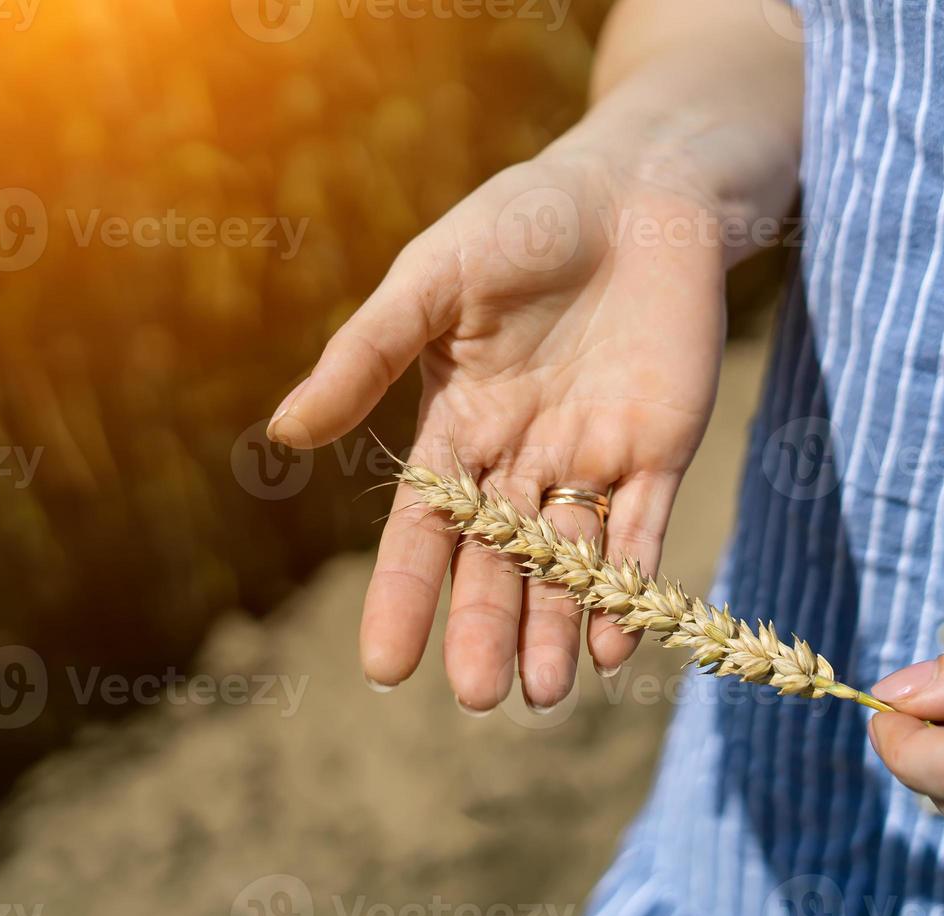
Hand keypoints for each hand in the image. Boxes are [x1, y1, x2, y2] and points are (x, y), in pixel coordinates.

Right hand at [266, 144, 729, 712]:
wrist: (642, 189)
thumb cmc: (527, 220)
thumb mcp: (432, 281)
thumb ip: (367, 356)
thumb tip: (285, 434)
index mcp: (458, 424)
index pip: (425, 526)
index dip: (406, 593)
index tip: (386, 668)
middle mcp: (522, 457)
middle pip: (499, 560)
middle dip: (489, 626)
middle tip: (481, 698)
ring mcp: (592, 458)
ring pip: (570, 561)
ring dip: (558, 627)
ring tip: (544, 695)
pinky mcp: (659, 451)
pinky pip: (641, 531)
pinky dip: (629, 586)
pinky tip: (613, 645)